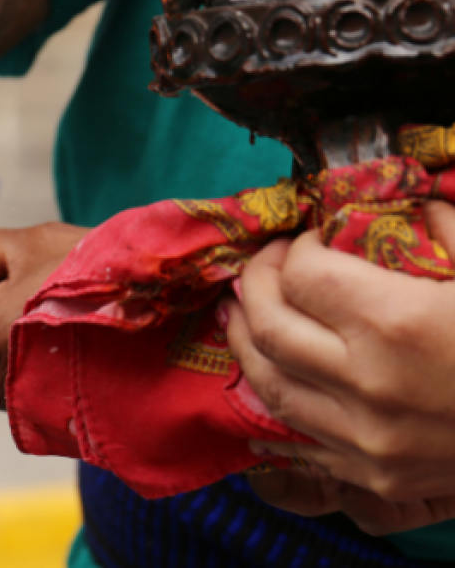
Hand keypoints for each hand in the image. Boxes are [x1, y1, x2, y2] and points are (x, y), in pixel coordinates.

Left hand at [225, 201, 454, 522]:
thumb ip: (440, 229)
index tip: (309, 240)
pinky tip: (274, 372)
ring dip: (247, 341)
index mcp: (399, 323)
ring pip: (269, 386)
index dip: (296, 249)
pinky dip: (278, 398)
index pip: (302, 275)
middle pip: (267, 327)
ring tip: (246, 311)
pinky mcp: (377, 476)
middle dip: (256, 284)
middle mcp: (370, 384)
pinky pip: (299, 437)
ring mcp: (369, 439)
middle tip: (267, 265)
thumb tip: (392, 204)